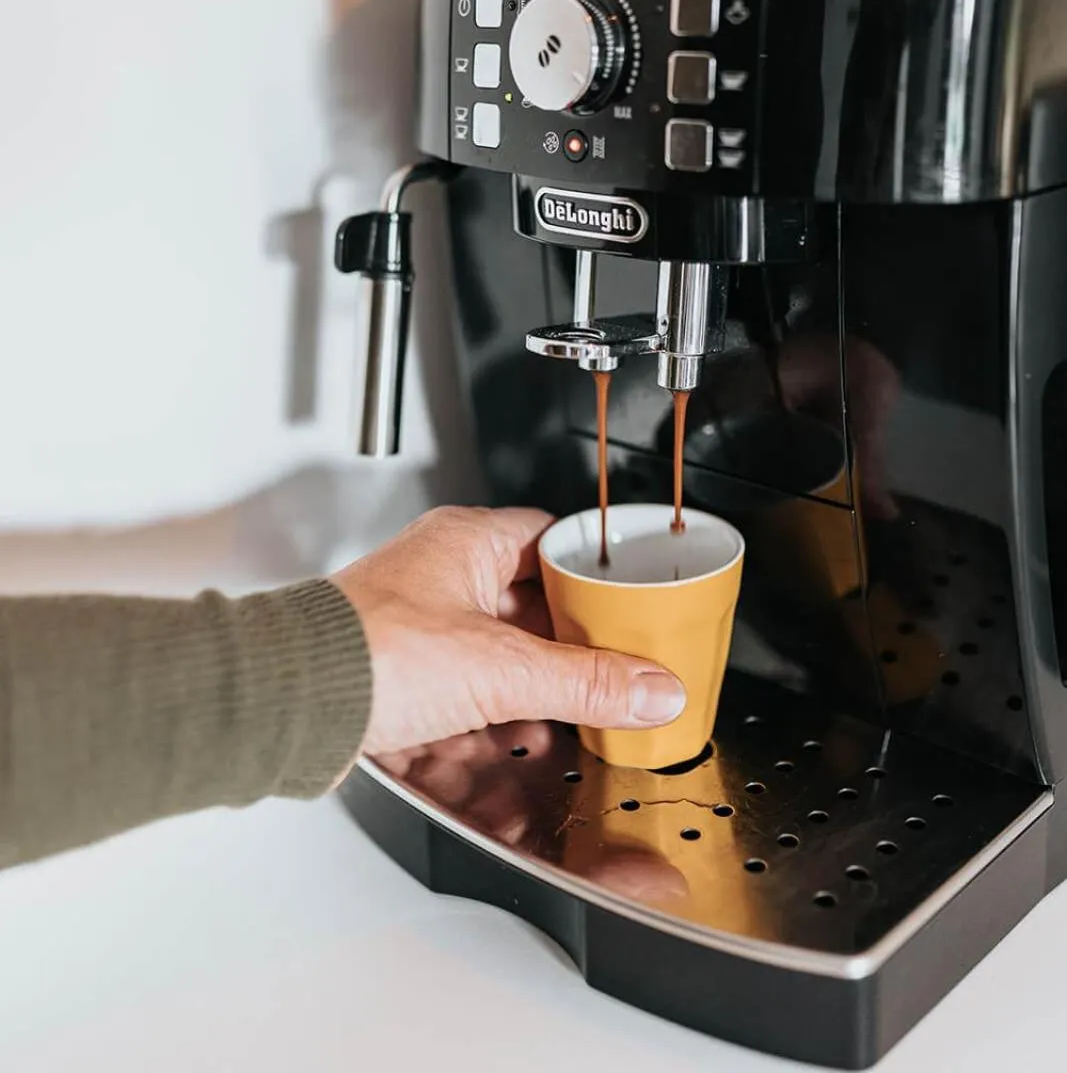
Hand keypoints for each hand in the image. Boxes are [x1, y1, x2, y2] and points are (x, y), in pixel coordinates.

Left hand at [333, 506, 685, 756]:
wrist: (289, 703)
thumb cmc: (370, 653)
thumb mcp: (501, 669)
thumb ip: (585, 682)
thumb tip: (650, 687)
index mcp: (467, 542)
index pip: (551, 538)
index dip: (594, 570)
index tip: (632, 602)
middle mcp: (439, 574)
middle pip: (527, 601)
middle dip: (568, 642)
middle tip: (614, 667)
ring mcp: (415, 624)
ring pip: (493, 649)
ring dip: (531, 685)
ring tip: (572, 713)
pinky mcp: (396, 674)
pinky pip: (459, 690)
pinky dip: (490, 716)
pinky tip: (512, 742)